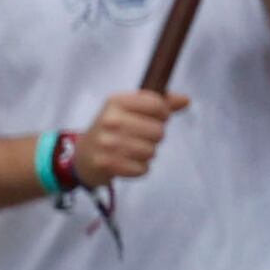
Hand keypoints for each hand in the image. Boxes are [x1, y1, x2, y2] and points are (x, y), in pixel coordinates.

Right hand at [65, 84, 185, 186]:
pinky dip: (139, 168)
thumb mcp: (128, 109)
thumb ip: (158, 103)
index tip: (155, 117)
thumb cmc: (112, 128)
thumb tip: (186, 99)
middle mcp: (111, 120)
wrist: (83, 155)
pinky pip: (143, 169)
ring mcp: (108, 143)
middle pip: (158, 131)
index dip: (163, 113)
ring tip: (131, 150)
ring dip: (146, 153)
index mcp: (116, 101)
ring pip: (151, 152)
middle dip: (154, 137)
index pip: (157, 104)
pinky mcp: (109, 164)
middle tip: (140, 137)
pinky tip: (127, 162)